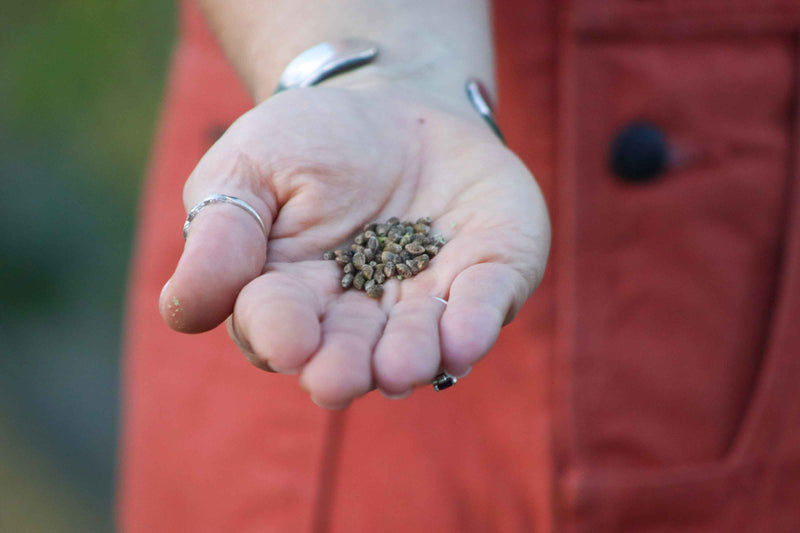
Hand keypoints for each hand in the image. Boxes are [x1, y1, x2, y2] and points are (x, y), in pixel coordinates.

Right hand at [159, 84, 549, 408]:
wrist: (397, 105)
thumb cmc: (310, 141)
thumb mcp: (248, 165)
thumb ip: (220, 233)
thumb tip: (180, 310)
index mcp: (291, 295)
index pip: (277, 325)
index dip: (280, 335)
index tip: (286, 342)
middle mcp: (359, 314)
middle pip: (348, 353)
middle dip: (344, 368)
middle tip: (338, 379)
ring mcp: (426, 298)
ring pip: (417, 343)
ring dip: (409, 358)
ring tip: (401, 366)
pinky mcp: (485, 273)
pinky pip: (482, 304)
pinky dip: (475, 322)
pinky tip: (464, 338)